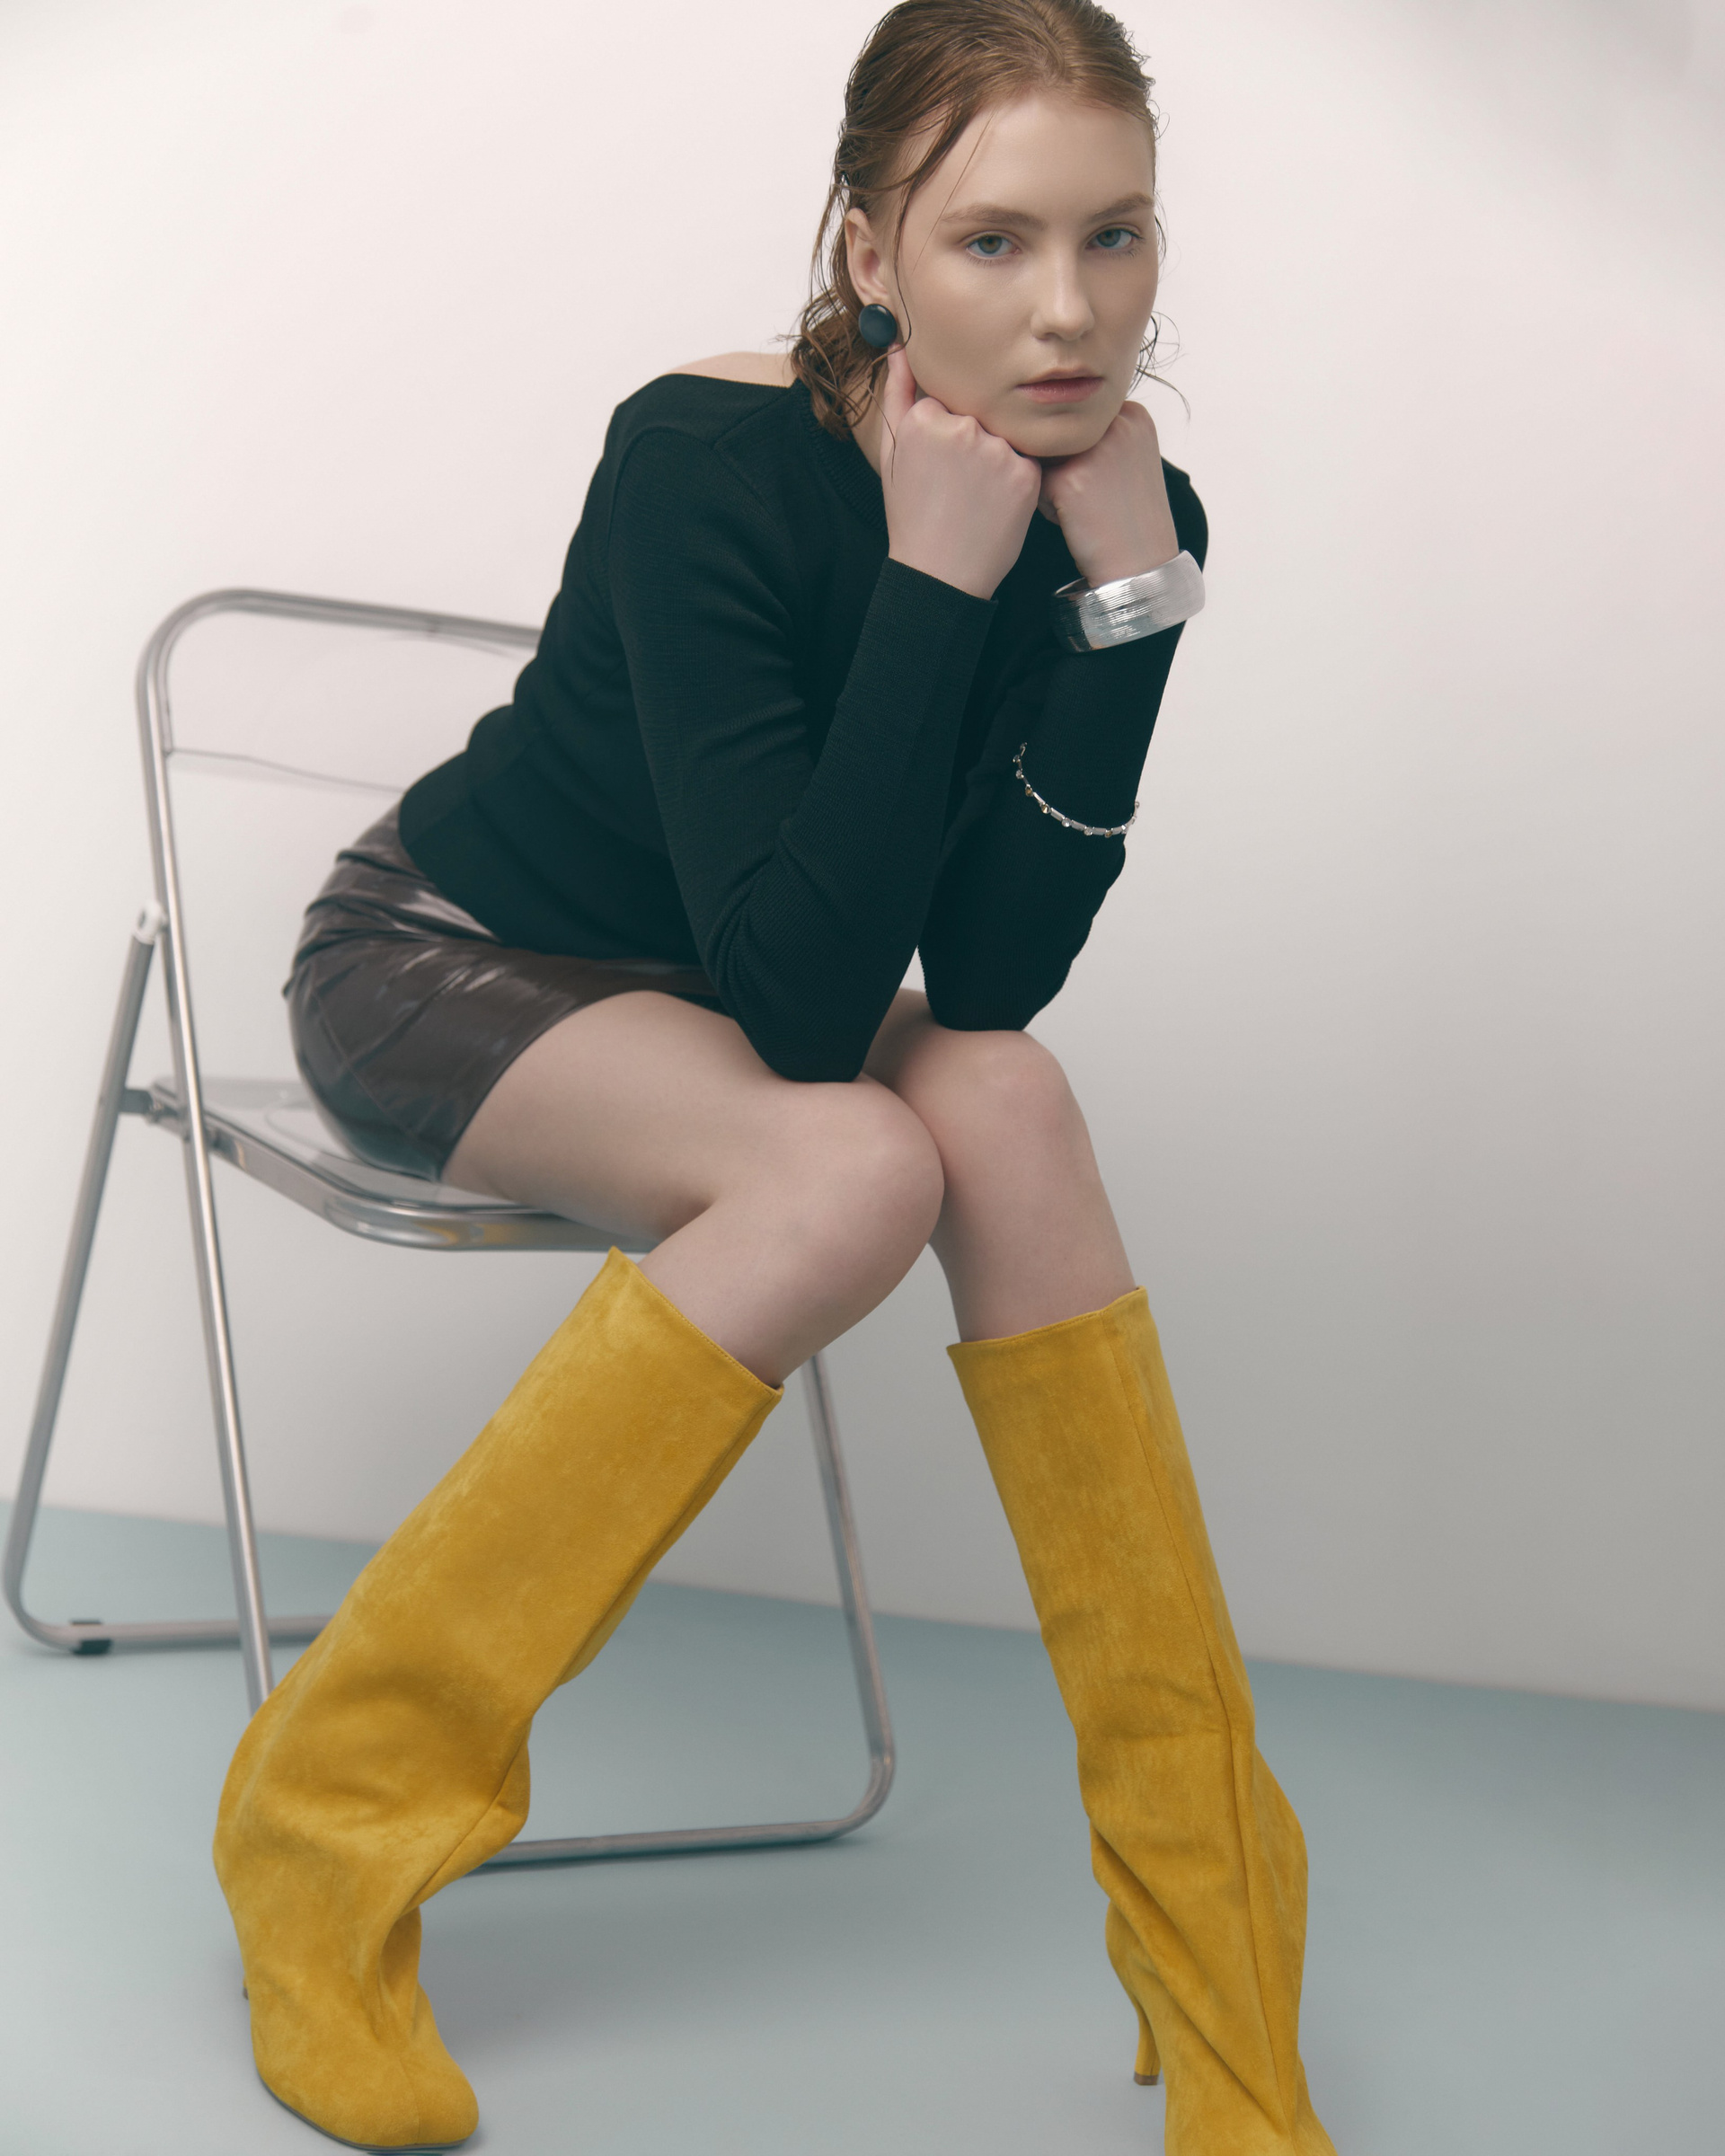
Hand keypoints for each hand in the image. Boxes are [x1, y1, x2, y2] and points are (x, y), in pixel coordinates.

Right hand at [878, 346, 1041, 601]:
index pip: (948, 401)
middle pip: (979, 414)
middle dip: (972, 443)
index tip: (939, 465)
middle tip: (957, 485)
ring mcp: (997, 450)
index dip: (946, 432)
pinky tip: (995, 504)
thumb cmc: (912, 515)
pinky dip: (1015, 478)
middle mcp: (963, 427)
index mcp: (925, 418)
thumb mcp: (893, 452)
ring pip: (1004, 435)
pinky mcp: (1025, 473)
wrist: (940, 574)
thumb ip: (897, 392)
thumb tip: (898, 345)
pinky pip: (1026, 459)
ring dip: (995, 458)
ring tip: (975, 497)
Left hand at [1037, 401, 1179, 587]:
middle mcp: (1116, 424)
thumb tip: (1046, 420)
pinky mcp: (1069, 479)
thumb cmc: (1129, 517)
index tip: (1104, 482)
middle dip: (1065, 467)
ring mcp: (1093, 450)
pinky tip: (1075, 520)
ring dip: (1053, 484)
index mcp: (1133, 414)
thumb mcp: (1129, 458)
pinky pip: (1035, 484)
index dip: (1081, 454)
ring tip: (1084, 507)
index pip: (1078, 421)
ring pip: (1044, 458)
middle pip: (1060, 437)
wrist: (1140, 565)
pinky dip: (1046, 507)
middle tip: (1094, 498)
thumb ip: (1100, 433)